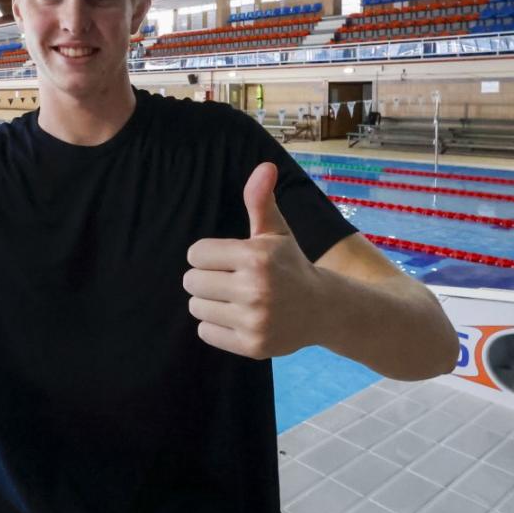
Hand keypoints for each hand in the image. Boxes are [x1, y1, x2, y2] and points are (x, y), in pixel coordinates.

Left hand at [183, 162, 319, 359]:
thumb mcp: (276, 232)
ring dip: (209, 302)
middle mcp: (255, 288)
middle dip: (206, 279)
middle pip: (191, 281)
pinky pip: (205, 331)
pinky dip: (216, 325)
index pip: (196, 253)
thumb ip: (261, 201)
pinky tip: (239, 318)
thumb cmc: (289, 265)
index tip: (229, 260)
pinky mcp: (252, 345)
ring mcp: (254, 320)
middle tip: (230, 280)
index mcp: (256, 256)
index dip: (208, 255)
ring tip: (235, 299)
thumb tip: (265, 167)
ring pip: (196, 306)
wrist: (322, 309)